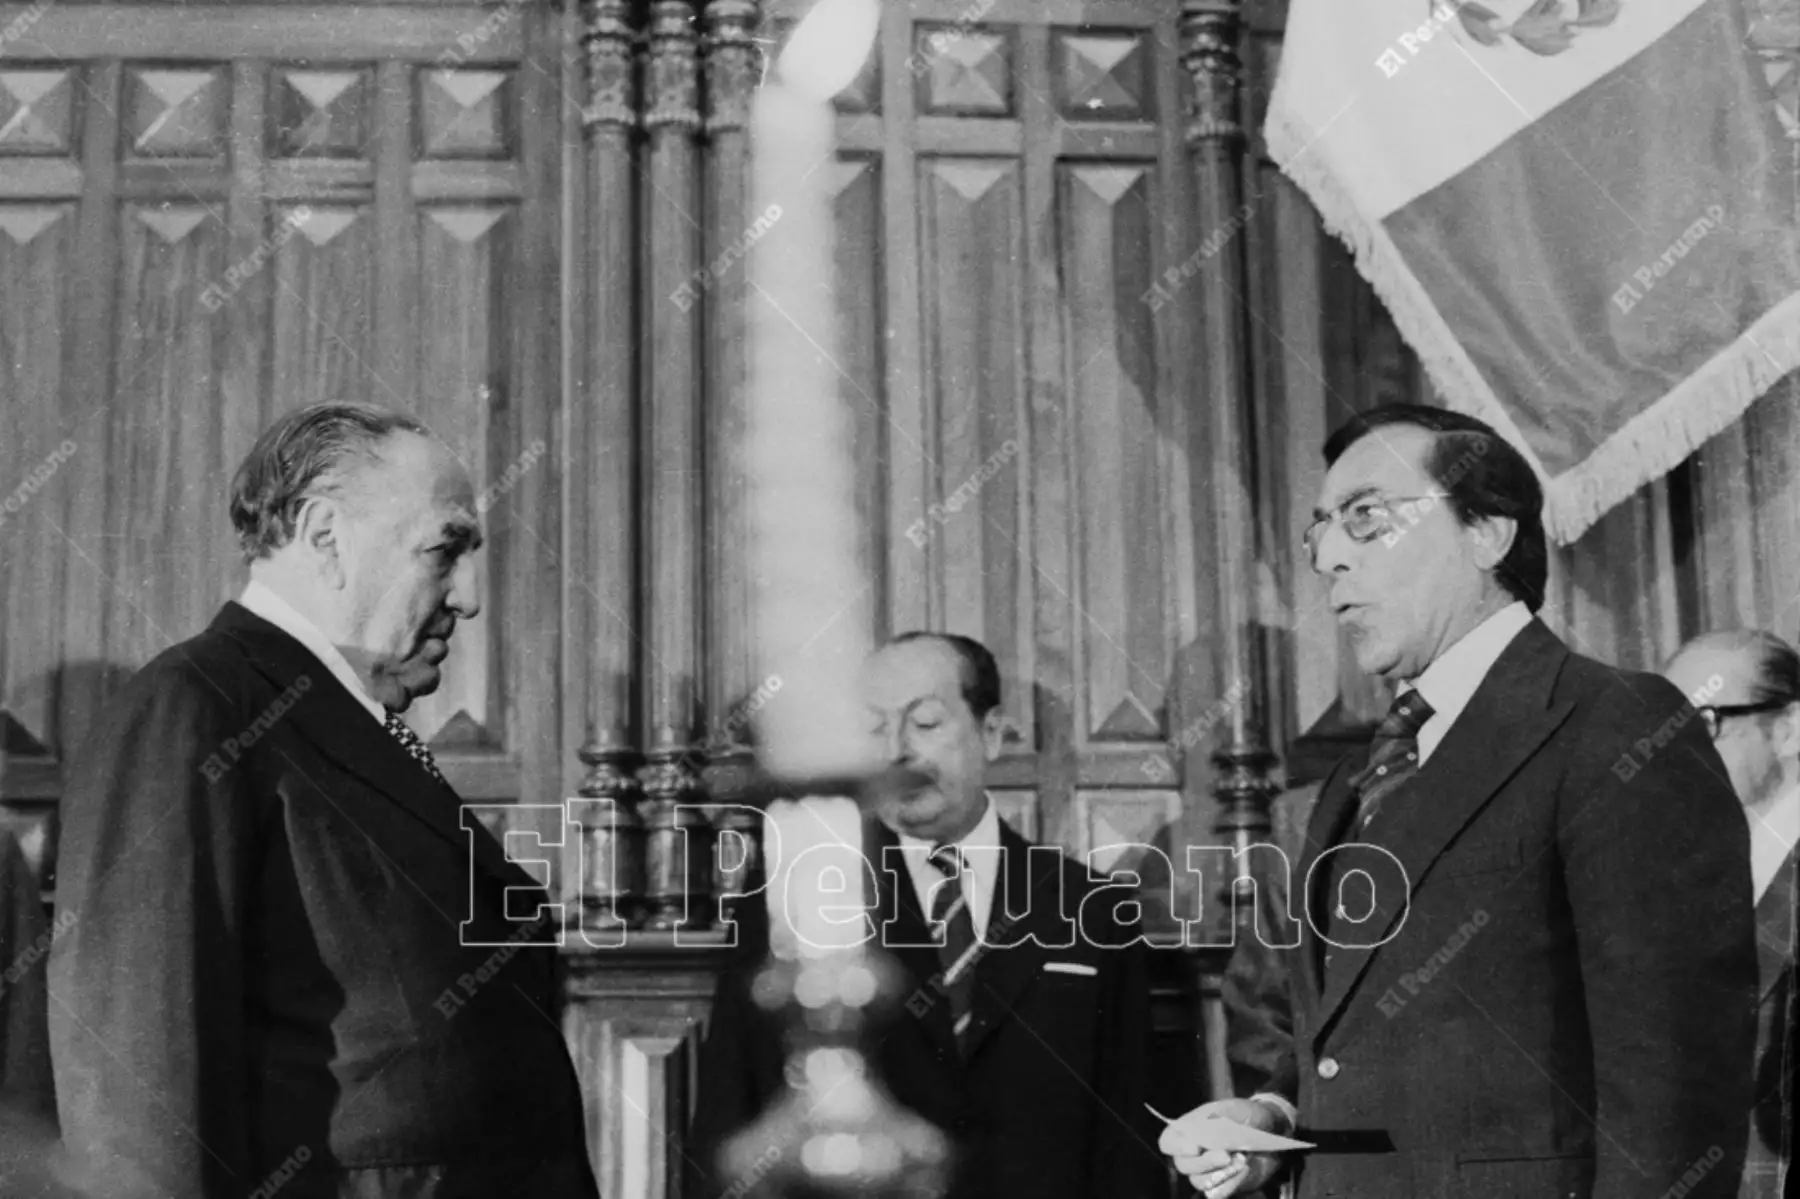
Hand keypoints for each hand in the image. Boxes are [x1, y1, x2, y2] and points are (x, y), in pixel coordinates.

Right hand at [1158, 1097, 1284, 1197]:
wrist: (1275, 1131)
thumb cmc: (1249, 1116)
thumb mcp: (1233, 1109)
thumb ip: (1216, 1120)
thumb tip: (1202, 1138)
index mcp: (1191, 1130)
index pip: (1168, 1142)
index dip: (1176, 1146)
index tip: (1194, 1147)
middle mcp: (1196, 1152)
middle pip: (1183, 1165)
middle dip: (1203, 1161)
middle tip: (1225, 1155)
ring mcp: (1210, 1170)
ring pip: (1198, 1181)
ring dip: (1217, 1174)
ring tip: (1240, 1162)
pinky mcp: (1226, 1184)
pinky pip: (1218, 1192)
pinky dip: (1230, 1184)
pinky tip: (1244, 1171)